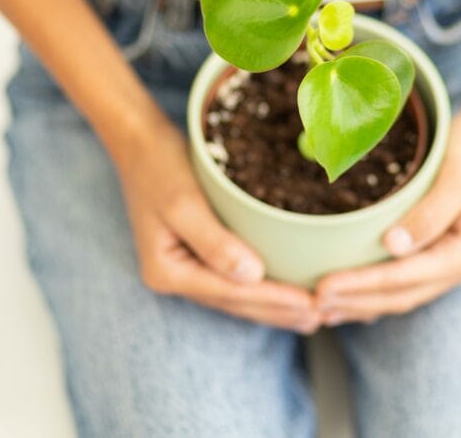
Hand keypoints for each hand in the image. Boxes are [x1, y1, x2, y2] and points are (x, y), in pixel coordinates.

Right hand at [114, 119, 320, 333]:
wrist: (139, 142)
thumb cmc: (160, 165)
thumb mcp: (183, 202)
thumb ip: (215, 242)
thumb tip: (252, 276)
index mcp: (167, 271)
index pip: (231, 293)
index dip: (273, 300)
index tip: (311, 304)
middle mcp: (174, 277)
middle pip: (235, 302)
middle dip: (278, 311)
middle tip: (322, 318)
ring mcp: (183, 268)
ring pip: (236, 296)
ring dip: (273, 307)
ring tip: (312, 316)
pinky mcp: (195, 254)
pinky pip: (232, 279)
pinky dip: (260, 288)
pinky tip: (285, 292)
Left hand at [314, 108, 460, 325]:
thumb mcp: (456, 177)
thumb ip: (430, 213)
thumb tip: (393, 246)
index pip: (402, 279)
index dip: (361, 286)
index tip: (323, 287)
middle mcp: (454, 268)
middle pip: (397, 297)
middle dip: (354, 302)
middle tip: (311, 303)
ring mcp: (444, 265)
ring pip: (396, 296)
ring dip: (358, 304)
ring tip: (318, 309)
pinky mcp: (432, 255)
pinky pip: (398, 284)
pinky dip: (369, 292)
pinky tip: (344, 294)